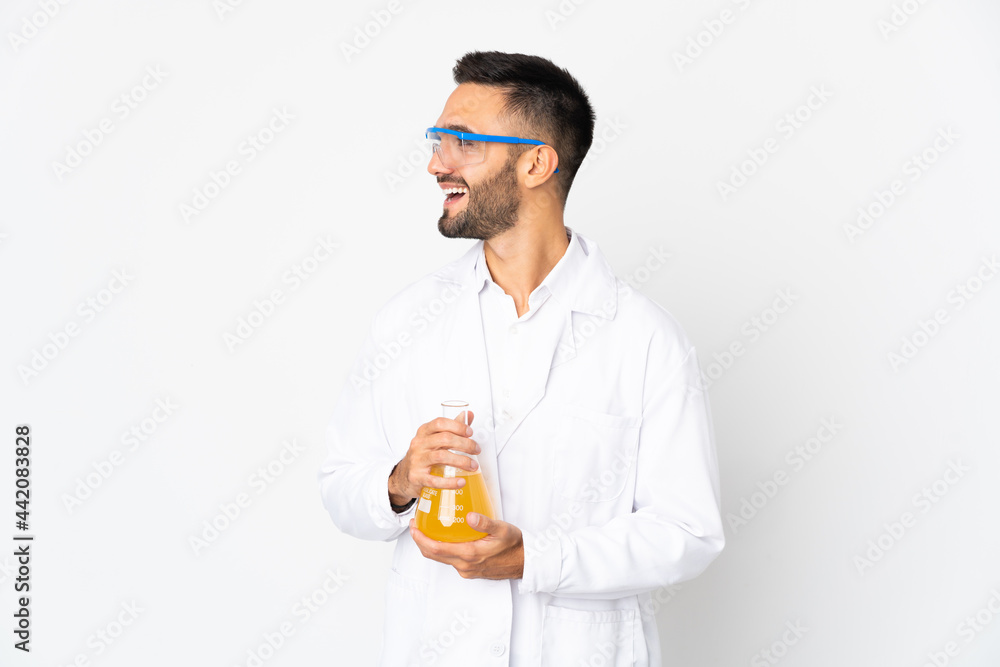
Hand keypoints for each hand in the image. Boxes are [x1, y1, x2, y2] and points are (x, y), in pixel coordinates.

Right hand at [388, 410, 480, 504]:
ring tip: (473, 466)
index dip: (457, 426)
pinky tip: (461, 482)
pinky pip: (434, 480)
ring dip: (461, 461)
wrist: (404, 475)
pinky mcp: (416, 477)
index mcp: (424, 432)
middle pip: (444, 439)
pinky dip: (450, 482)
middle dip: (465, 444)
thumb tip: (468, 414)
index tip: (470, 433)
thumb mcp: (435, 438)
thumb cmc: (423, 454)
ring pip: (441, 457)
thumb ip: (452, 427)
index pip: (440, 423)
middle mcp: (419, 444)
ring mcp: (416, 460)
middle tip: (476, 450)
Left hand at [409, 513, 523, 579]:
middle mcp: (465, 565)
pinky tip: (446, 537)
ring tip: (428, 529)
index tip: (414, 526)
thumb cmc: (514, 546)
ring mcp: (466, 570)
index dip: (420, 538)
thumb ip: (485, 523)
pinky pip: (450, 560)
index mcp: (469, 555)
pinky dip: (442, 549)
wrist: (525, 563)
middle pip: (433, 555)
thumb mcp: (502, 529)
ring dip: (430, 545)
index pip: (435, 549)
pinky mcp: (470, 570)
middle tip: (416, 526)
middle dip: (420, 541)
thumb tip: (470, 516)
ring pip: (441, 558)